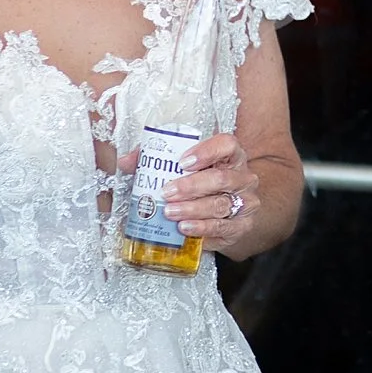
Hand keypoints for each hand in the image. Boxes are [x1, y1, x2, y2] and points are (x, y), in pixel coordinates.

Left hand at [147, 133, 260, 253]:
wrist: (228, 216)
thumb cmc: (205, 188)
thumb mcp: (185, 172)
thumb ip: (156, 162)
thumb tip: (126, 161)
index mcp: (230, 157)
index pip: (227, 145)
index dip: (206, 151)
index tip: (183, 161)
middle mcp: (242, 177)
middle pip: (222, 177)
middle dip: (192, 186)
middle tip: (167, 191)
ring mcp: (245, 202)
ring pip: (220, 204)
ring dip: (192, 209)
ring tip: (170, 212)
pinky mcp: (241, 226)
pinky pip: (222, 227)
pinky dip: (201, 227)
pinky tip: (185, 227)